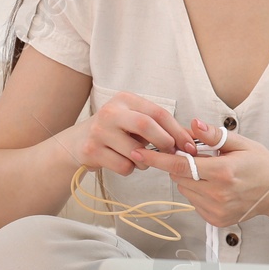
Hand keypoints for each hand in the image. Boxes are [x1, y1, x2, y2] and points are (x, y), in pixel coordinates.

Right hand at [75, 90, 197, 176]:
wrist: (78, 142)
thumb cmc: (115, 132)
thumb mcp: (134, 121)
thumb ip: (160, 127)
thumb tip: (191, 140)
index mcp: (125, 100)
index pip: (157, 112)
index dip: (177, 130)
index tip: (189, 146)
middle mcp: (110, 111)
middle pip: (146, 125)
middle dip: (164, 142)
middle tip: (171, 154)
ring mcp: (99, 131)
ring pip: (135, 151)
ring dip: (146, 161)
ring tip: (141, 159)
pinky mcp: (92, 150)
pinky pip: (124, 166)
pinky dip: (131, 169)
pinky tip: (123, 162)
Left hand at [128, 117, 268, 226]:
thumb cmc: (259, 163)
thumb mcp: (240, 143)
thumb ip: (213, 135)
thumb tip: (193, 124)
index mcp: (222, 173)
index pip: (180, 165)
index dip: (157, 159)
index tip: (139, 152)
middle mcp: (218, 195)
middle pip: (179, 177)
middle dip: (181, 165)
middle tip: (198, 157)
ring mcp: (217, 210)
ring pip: (185, 190)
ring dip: (190, 179)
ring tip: (212, 173)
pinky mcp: (216, 220)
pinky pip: (194, 202)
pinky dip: (198, 192)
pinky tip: (216, 187)